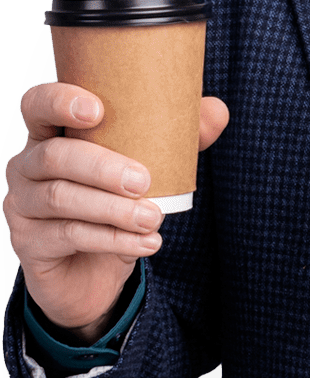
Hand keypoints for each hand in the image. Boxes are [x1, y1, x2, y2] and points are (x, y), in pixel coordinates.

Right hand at [3, 83, 228, 341]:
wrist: (92, 275)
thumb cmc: (115, 208)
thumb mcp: (148, 172)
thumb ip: (178, 139)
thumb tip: (218, 110)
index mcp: (50, 136)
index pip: (38, 106)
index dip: (59, 102)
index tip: (97, 110)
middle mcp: (27, 166)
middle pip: (54, 156)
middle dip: (102, 167)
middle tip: (144, 181)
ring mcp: (22, 205)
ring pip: (62, 199)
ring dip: (114, 209)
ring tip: (154, 217)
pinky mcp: (29, 243)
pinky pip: (70, 235)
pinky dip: (113, 239)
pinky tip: (147, 242)